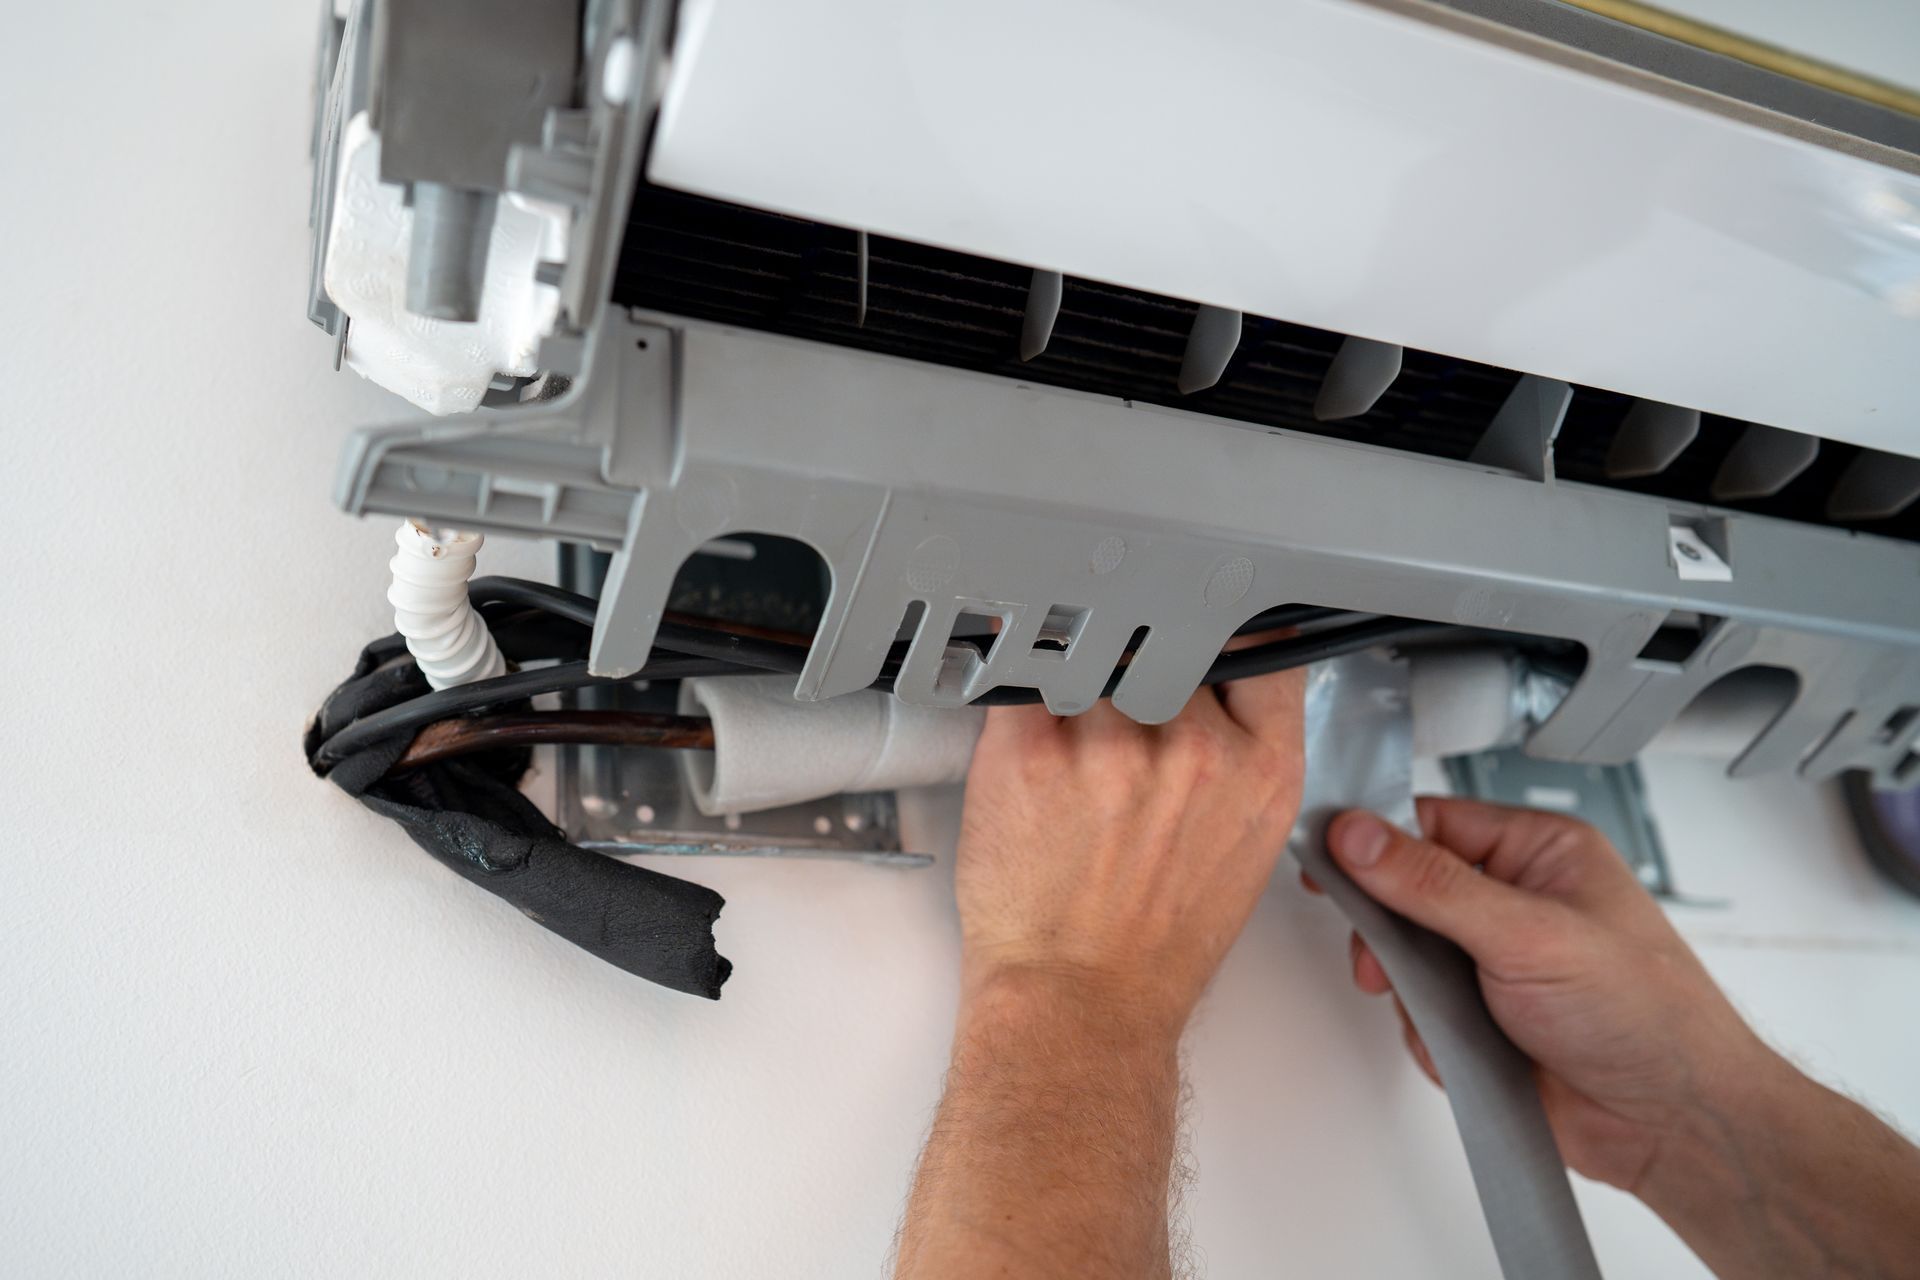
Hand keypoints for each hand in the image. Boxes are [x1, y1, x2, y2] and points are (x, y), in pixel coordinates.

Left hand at [955, 669, 1305, 1041]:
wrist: (1081, 1002)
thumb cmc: (1156, 942)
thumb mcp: (1242, 844)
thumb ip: (1240, 754)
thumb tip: (1212, 687)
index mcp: (1262, 769)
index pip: (1263, 647)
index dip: (1226, 636)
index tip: (1200, 638)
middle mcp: (1195, 748)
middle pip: (1167, 646)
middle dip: (1140, 674)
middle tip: (1116, 730)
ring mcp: (1113, 745)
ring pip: (1092, 660)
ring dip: (1075, 687)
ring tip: (1069, 756)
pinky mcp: (1033, 750)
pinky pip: (1019, 679)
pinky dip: (1014, 693)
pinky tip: (1023, 739)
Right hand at [1323, 798, 1772, 1191]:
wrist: (1675, 1126)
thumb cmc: (1646, 1016)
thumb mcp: (1527, 933)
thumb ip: (1431, 883)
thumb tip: (1358, 834)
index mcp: (1538, 851)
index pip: (1429, 822)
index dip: (1373, 841)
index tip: (1327, 862)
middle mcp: (1516, 899)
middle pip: (1405, 891)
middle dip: (1389, 933)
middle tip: (1379, 960)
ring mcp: (1498, 961)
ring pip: (1406, 957)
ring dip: (1412, 991)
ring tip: (1447, 1016)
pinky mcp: (1485, 1018)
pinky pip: (1420, 1011)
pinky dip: (1430, 1034)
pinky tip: (1469, 1049)